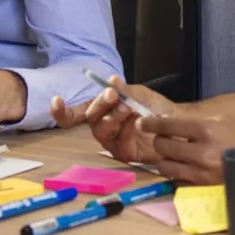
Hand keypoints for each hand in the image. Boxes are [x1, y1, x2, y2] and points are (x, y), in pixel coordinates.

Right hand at [51, 77, 173, 163]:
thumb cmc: (155, 108)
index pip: (75, 114)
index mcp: (101, 111)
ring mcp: (112, 142)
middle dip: (100, 104)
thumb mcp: (139, 93)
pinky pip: (120, 143)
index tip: (56, 100)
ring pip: (102, 130)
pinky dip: (127, 130)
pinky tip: (136, 121)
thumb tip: (112, 80)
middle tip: (112, 94)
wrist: (177, 123)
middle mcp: (102, 127)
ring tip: (129, 107)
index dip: (62, 111)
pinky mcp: (125, 154)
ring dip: (113, 116)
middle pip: (90, 118)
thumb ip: (125, 90)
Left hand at [138, 110, 234, 184]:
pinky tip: (183, 169)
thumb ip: (195, 123)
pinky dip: (176, 174)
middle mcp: (201, 152)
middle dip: (159, 141)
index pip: (168, 125)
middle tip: (163, 140)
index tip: (143, 123)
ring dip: (165, 160)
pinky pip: (176, 181)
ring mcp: (201, 173)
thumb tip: (168, 123)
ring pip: (165, 166)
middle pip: (162, 146)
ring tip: (173, 156)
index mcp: (207, 129)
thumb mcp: (222, 122)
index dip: (151, 123)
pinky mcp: (202, 188)